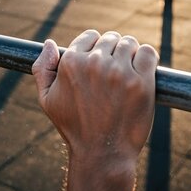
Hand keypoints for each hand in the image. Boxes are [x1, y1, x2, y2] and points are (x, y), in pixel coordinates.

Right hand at [32, 30, 157, 190]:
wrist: (102, 153)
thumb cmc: (74, 127)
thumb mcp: (47, 100)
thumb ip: (43, 69)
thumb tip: (49, 43)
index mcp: (71, 63)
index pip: (90, 36)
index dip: (96, 48)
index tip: (100, 61)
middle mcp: (94, 64)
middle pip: (111, 38)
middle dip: (113, 51)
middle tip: (115, 71)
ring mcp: (119, 72)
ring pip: (129, 43)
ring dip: (130, 54)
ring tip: (128, 72)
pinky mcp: (141, 82)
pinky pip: (147, 52)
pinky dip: (146, 58)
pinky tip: (143, 70)